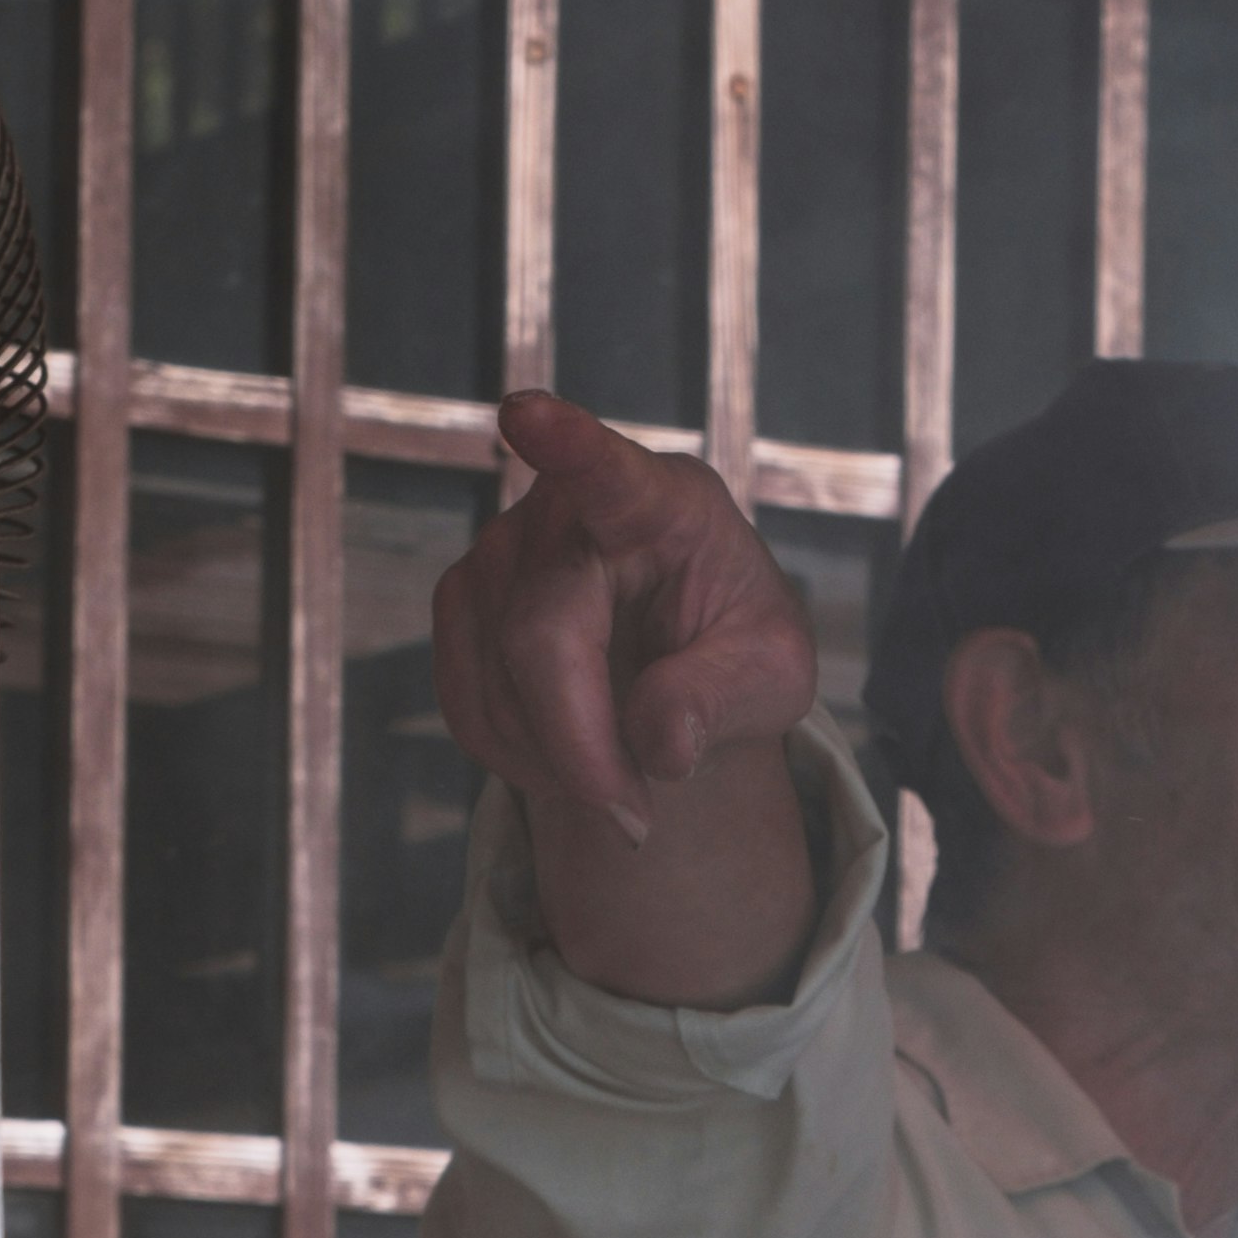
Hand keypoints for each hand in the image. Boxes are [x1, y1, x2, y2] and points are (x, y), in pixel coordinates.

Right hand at [432, 393, 820, 1003]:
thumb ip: (726, 701)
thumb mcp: (773, 679)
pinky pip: (465, 704)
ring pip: (497, 683)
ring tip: (621, 767)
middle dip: (583, 748)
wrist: (686, 665)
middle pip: (542, 639)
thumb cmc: (738, 650)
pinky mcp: (463, 602)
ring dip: (558, 759)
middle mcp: (565, 509)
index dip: (566, 443)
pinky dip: (518, 756)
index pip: (608, 471)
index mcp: (661, 503)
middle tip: (637, 821)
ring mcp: (500, 551)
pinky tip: (568, 751)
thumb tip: (660, 743)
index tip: (527, 416)